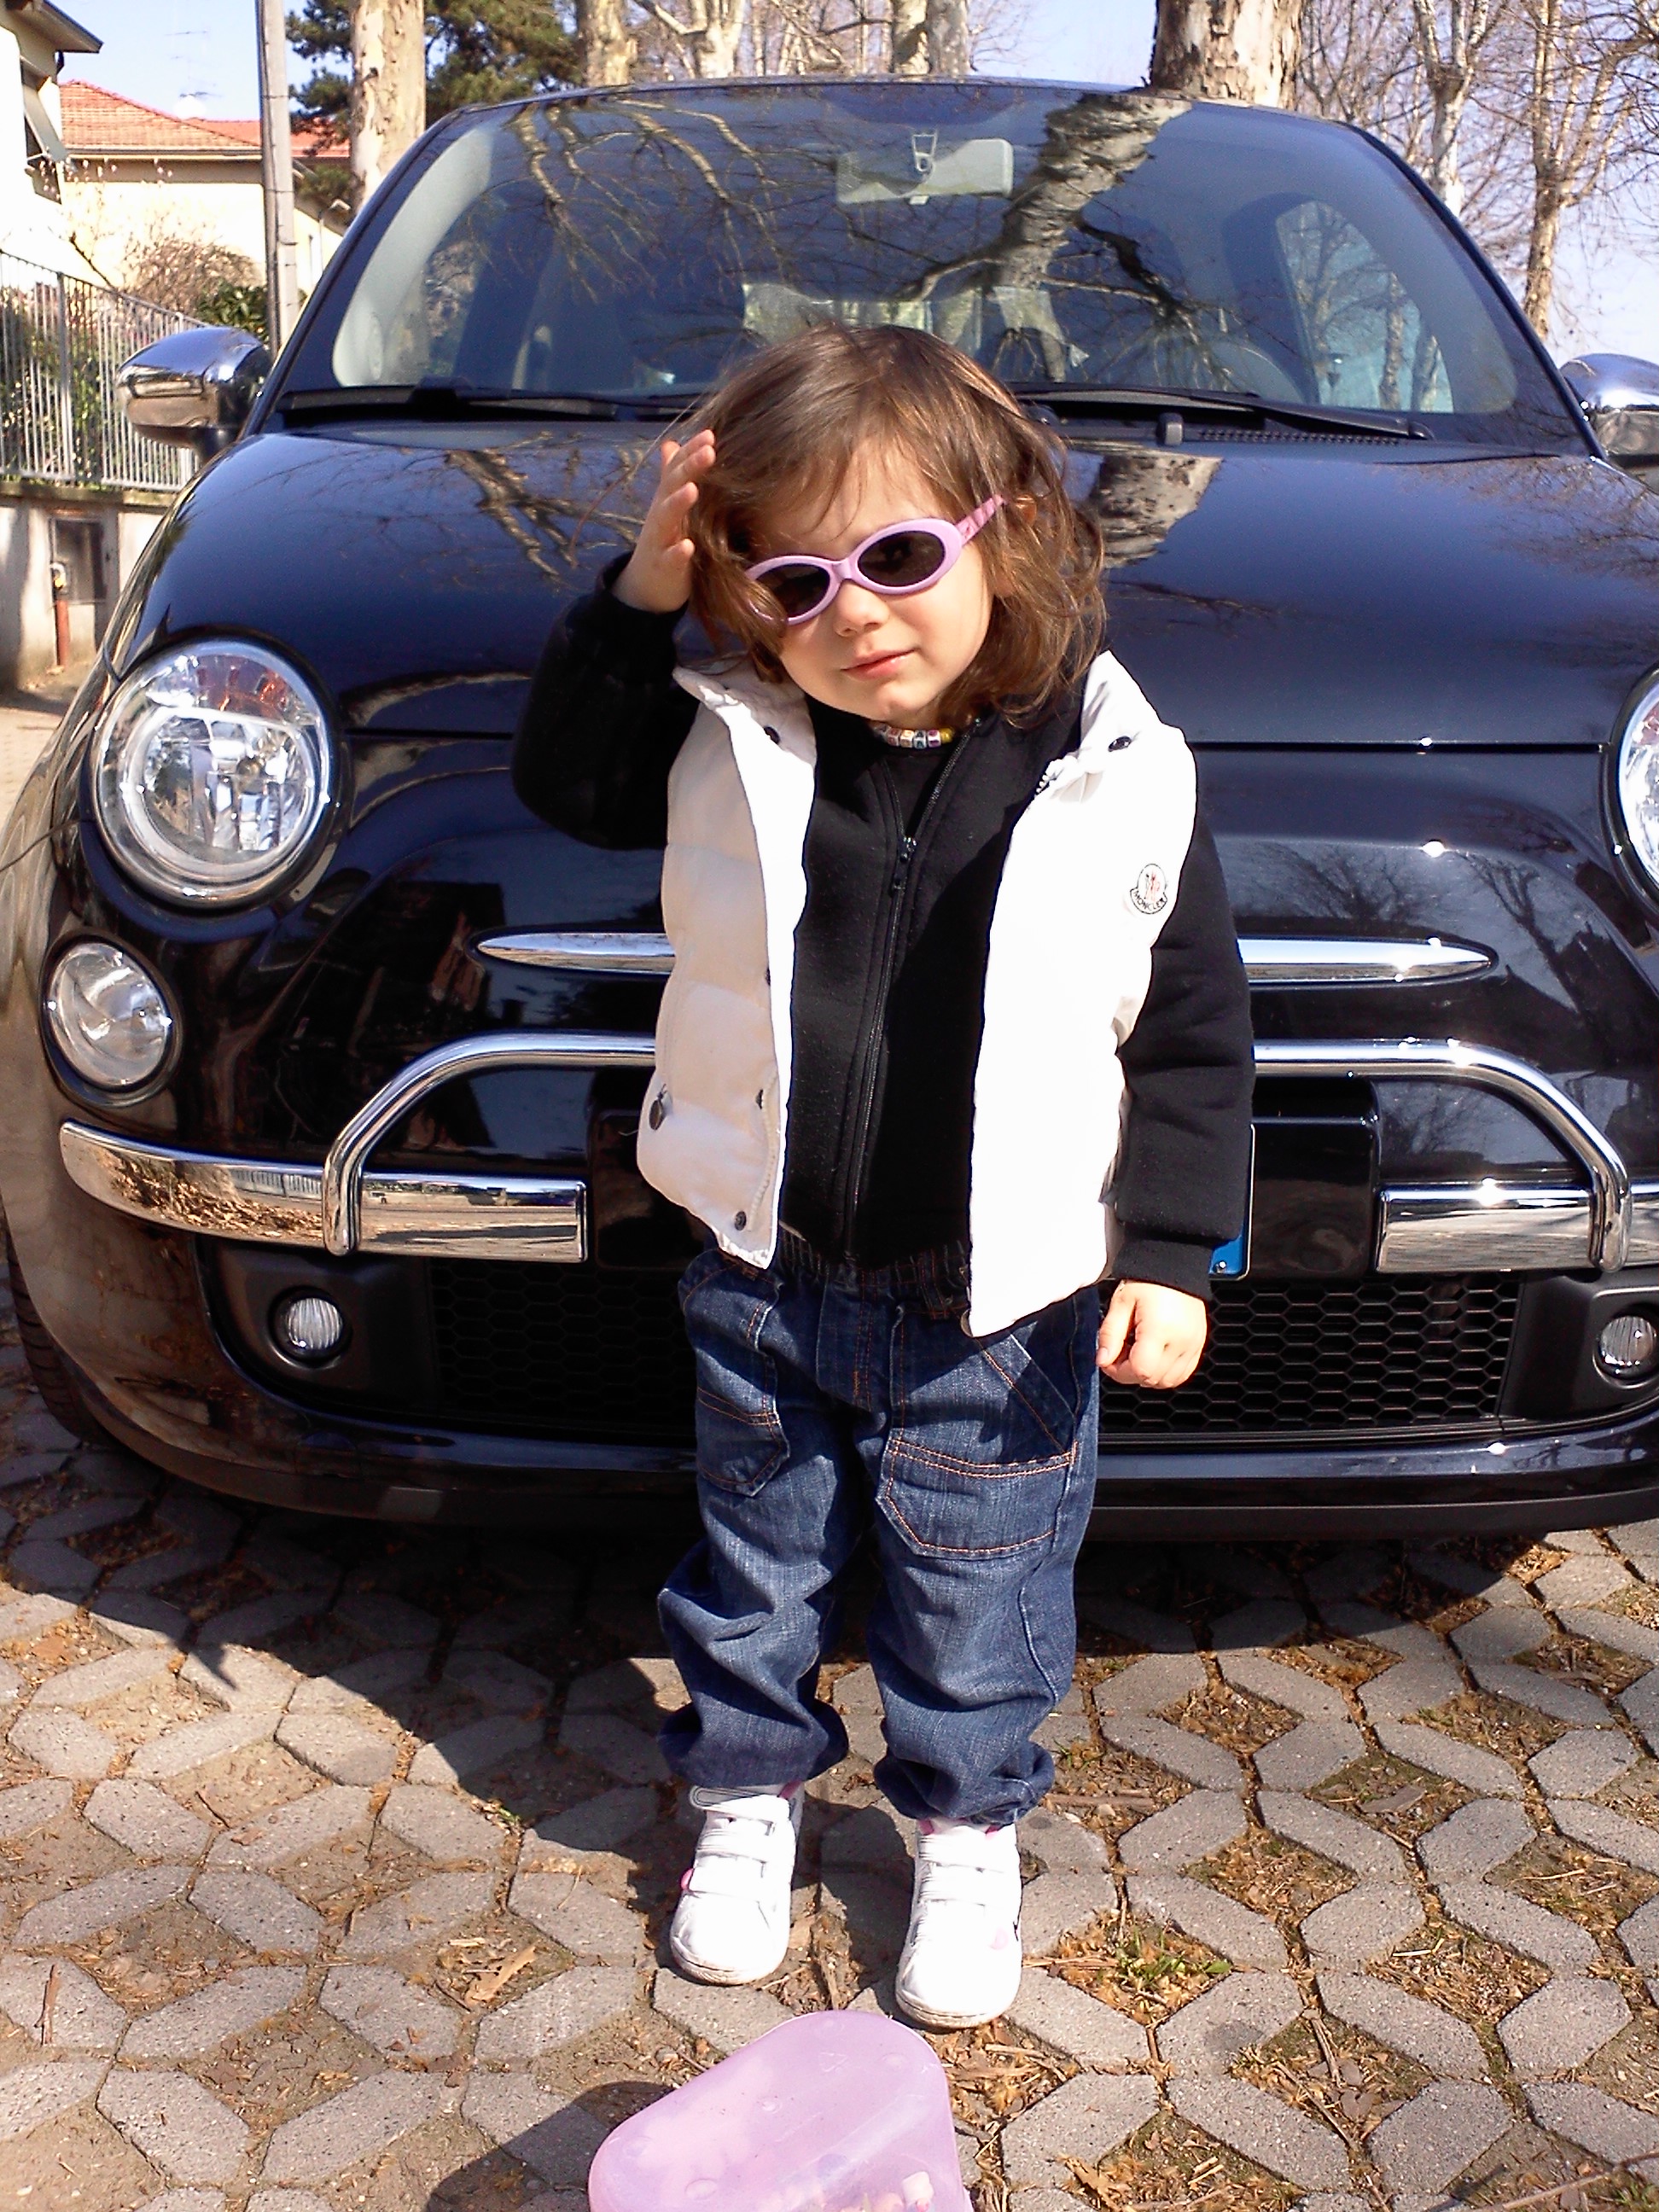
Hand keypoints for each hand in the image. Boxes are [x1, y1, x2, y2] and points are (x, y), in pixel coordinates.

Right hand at [614, 431, 715, 613]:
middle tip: (709, 450)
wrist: (645, 586)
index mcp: (667, 499)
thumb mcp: (668, 506)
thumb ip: (671, 476)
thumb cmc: (664, 541)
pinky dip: (676, 553)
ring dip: (678, 503)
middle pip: (671, 486)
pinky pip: (668, 559)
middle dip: (688, 468)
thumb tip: (672, 443)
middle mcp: (661, 515)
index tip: (710, 434)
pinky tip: (687, 546)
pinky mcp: (662, 568)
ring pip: (665, 519)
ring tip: (693, 489)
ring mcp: (659, 541)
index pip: (677, 469)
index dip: (691, 452)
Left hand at [1097, 1280, 1207, 1388]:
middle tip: (1120, 1354)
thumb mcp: (1121, 1302)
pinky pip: (1183, 1374)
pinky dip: (1166, 1373)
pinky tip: (1154, 1356)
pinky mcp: (1199, 1345)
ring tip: (1138, 1352)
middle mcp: (1181, 1341)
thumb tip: (1102, 1360)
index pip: (1140, 1370)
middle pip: (1153, 1379)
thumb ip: (1110, 1334)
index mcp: (1160, 1329)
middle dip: (1131, 1373)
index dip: (1119, 1372)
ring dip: (1148, 1375)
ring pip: (1168, 1381)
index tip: (1110, 1360)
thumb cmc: (1148, 1280)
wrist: (1175, 1262)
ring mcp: (1193, 1345)